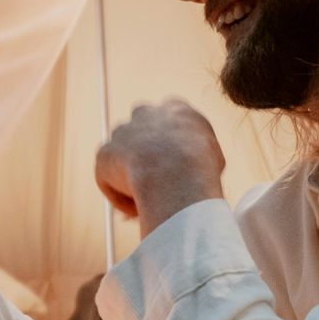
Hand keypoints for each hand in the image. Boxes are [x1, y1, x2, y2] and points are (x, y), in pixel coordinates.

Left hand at [93, 100, 226, 235]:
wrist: (177, 170)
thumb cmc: (203, 168)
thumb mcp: (214, 159)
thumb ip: (199, 160)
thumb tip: (194, 177)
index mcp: (176, 109)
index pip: (170, 124)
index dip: (171, 149)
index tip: (175, 170)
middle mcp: (146, 114)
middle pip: (142, 136)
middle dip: (144, 157)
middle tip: (154, 186)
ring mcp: (122, 132)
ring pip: (123, 160)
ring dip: (131, 181)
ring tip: (148, 205)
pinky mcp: (104, 154)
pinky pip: (110, 182)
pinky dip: (121, 198)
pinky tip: (138, 210)